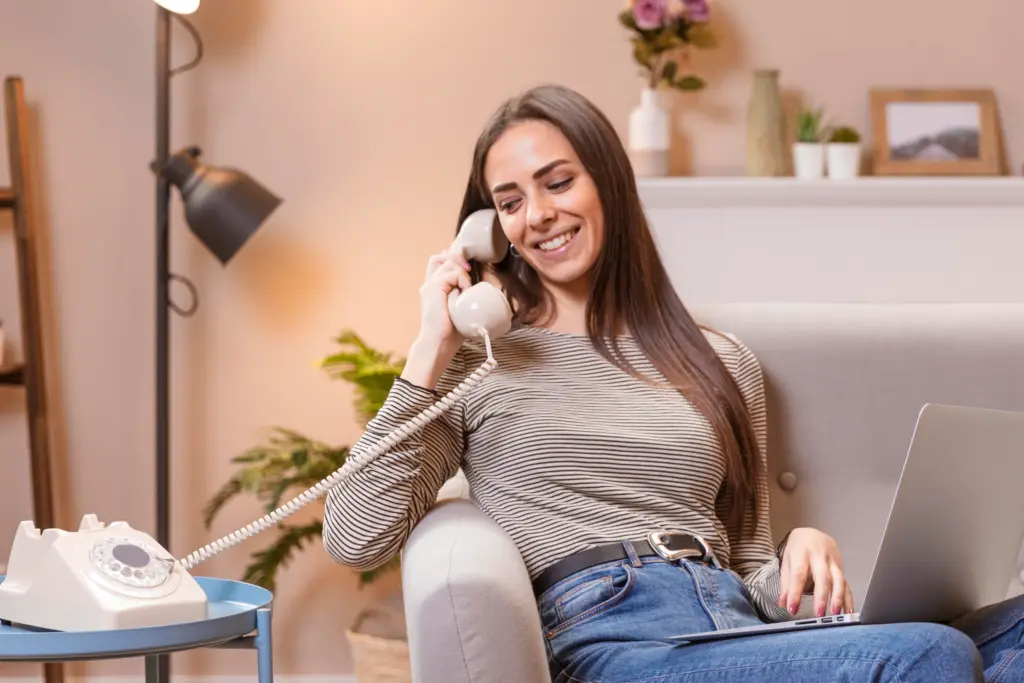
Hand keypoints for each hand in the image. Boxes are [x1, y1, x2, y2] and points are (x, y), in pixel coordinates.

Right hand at [399, 249, 472, 389]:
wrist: (437, 345)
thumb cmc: (450, 334)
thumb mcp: (460, 310)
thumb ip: (464, 298)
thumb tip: (481, 292)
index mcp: (433, 289)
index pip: (438, 263)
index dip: (452, 259)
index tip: (467, 268)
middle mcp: (429, 284)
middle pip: (440, 257)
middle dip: (457, 258)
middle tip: (469, 270)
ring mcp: (429, 285)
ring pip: (448, 263)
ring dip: (462, 272)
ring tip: (467, 289)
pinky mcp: (433, 288)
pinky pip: (452, 274)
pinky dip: (462, 280)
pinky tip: (465, 293)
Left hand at [776, 527, 854, 616]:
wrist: (811, 534)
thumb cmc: (797, 549)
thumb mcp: (787, 562)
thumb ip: (786, 584)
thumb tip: (783, 604)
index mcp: (802, 553)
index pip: (798, 575)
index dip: (795, 593)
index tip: (792, 609)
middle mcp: (819, 556)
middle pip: (823, 577)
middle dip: (821, 597)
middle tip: (818, 614)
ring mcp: (833, 562)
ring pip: (839, 579)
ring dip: (838, 598)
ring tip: (834, 613)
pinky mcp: (841, 568)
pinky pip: (846, 584)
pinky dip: (848, 598)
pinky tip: (847, 611)